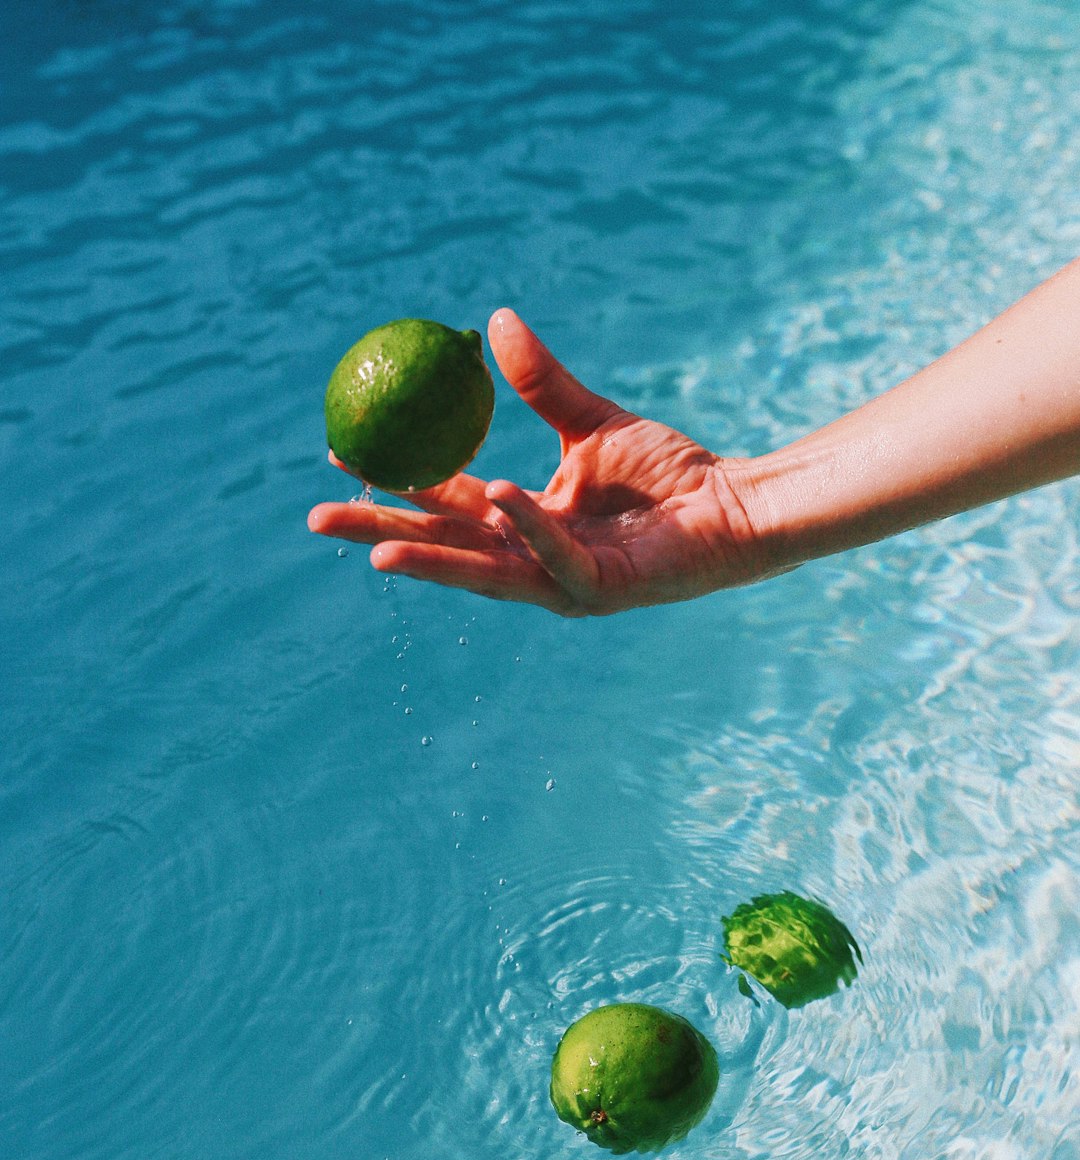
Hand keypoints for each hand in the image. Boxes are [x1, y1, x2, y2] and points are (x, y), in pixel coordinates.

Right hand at [307, 309, 771, 615]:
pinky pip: (554, 557)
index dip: (393, 481)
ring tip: (374, 550)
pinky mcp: (598, 590)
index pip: (443, 501)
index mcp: (522, 518)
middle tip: (319, 518)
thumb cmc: (670, 473)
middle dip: (380, 535)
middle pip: (443, 545)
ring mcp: (561, 580)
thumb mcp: (591, 421)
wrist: (734, 505)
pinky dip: (526, 526)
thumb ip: (542, 384)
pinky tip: (498, 495)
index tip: (341, 452)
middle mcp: (530, 556)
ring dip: (429, 560)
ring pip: (483, 571)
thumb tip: (494, 322)